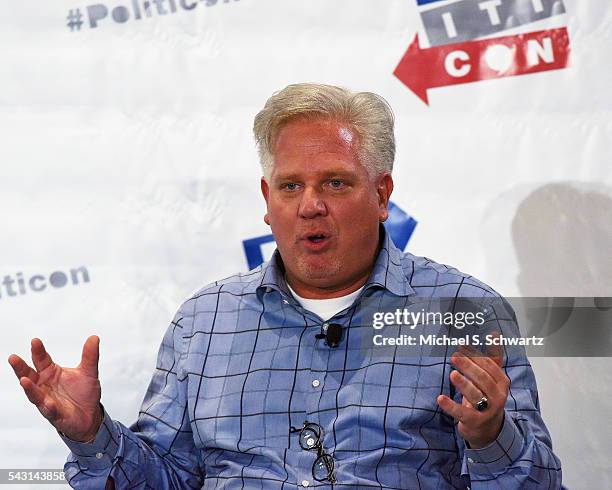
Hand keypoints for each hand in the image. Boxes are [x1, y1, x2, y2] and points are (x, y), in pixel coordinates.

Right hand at [8, 336, 102, 442]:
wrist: (90, 415)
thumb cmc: (84, 393)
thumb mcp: (89, 372)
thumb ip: (90, 356)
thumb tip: (94, 338)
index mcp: (51, 373)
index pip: (42, 359)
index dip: (38, 351)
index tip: (35, 341)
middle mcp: (45, 386)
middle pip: (30, 375)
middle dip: (21, 368)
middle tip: (13, 358)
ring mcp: (47, 400)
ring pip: (34, 394)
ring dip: (29, 388)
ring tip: (24, 380)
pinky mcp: (55, 415)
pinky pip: (49, 410)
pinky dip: (48, 406)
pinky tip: (47, 403)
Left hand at [436, 332, 509, 448]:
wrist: (489, 427)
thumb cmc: (488, 396)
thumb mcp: (493, 377)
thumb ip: (493, 356)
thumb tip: (494, 333)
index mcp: (502, 383)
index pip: (490, 367)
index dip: (476, 356)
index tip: (461, 346)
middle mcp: (498, 397)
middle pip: (483, 380)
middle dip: (469, 367)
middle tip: (455, 357)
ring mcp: (487, 410)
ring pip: (475, 396)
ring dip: (464, 385)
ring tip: (452, 374)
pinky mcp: (474, 421)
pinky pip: (462, 412)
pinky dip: (450, 406)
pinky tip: (440, 398)